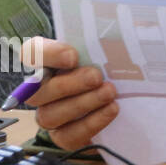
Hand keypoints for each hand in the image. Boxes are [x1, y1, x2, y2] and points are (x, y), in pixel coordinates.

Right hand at [19, 37, 118, 151]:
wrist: (121, 101)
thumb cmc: (111, 67)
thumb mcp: (110, 49)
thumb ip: (109, 39)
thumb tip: (133, 27)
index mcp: (49, 62)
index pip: (32, 53)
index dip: (47, 55)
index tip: (73, 56)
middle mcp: (43, 90)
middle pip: (38, 90)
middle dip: (69, 84)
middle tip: (96, 77)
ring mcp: (51, 115)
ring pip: (51, 115)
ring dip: (82, 103)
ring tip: (109, 93)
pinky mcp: (64, 137)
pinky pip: (68, 135)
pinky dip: (91, 123)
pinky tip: (110, 110)